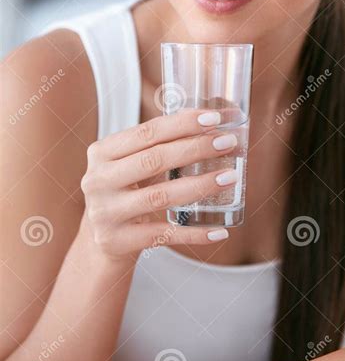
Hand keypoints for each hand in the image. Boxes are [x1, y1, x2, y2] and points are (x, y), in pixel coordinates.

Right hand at [79, 108, 239, 263]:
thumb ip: (158, 144)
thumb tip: (208, 121)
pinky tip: (219, 230)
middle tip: (228, 142)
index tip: (215, 118)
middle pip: (154, 160)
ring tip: (230, 177)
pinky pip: (164, 235)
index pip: (147, 132)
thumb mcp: (129, 164)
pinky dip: (194, 234)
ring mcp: (106, 212)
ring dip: (200, 185)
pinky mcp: (118, 241)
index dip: (183, 124)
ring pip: (160, 196)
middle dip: (196, 148)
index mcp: (102, 152)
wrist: (98, 242)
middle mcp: (99, 180)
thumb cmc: (124, 192)